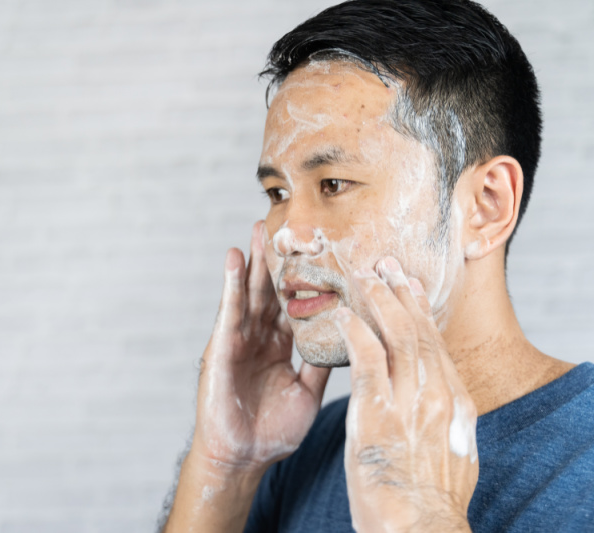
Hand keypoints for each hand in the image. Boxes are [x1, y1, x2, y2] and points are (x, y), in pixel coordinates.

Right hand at [191, 220, 330, 469]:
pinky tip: (234, 259)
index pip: (296, 305)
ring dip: (254, 261)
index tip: (321, 251)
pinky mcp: (222, 347)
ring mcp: (239, 340)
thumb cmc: (273, 430)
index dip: (307, 280)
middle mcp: (260, 338)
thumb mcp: (307, 391)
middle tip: (287, 227)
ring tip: (260, 230)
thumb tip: (346, 334)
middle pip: (272, 291)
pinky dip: (231, 284)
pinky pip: (229, 310)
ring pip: (250, 293)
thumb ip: (320, 361)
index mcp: (282, 347)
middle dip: (278, 261)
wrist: (243, 457)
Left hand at [336, 257, 477, 532]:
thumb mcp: (454, 453)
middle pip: (419, 332)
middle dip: (401, 295)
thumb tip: (447, 407)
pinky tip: (343, 316)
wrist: (422, 526)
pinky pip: (366, 360)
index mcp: (454, 402)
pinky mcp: (378, 411)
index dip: (422, 313)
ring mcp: (408, 400)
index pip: (436, 346)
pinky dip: (356, 332)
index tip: (412, 288)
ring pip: (396, 336)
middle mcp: (436, 394)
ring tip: (365, 277)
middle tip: (387, 266)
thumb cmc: (431, 497)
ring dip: (379, 302)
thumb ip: (447, 422)